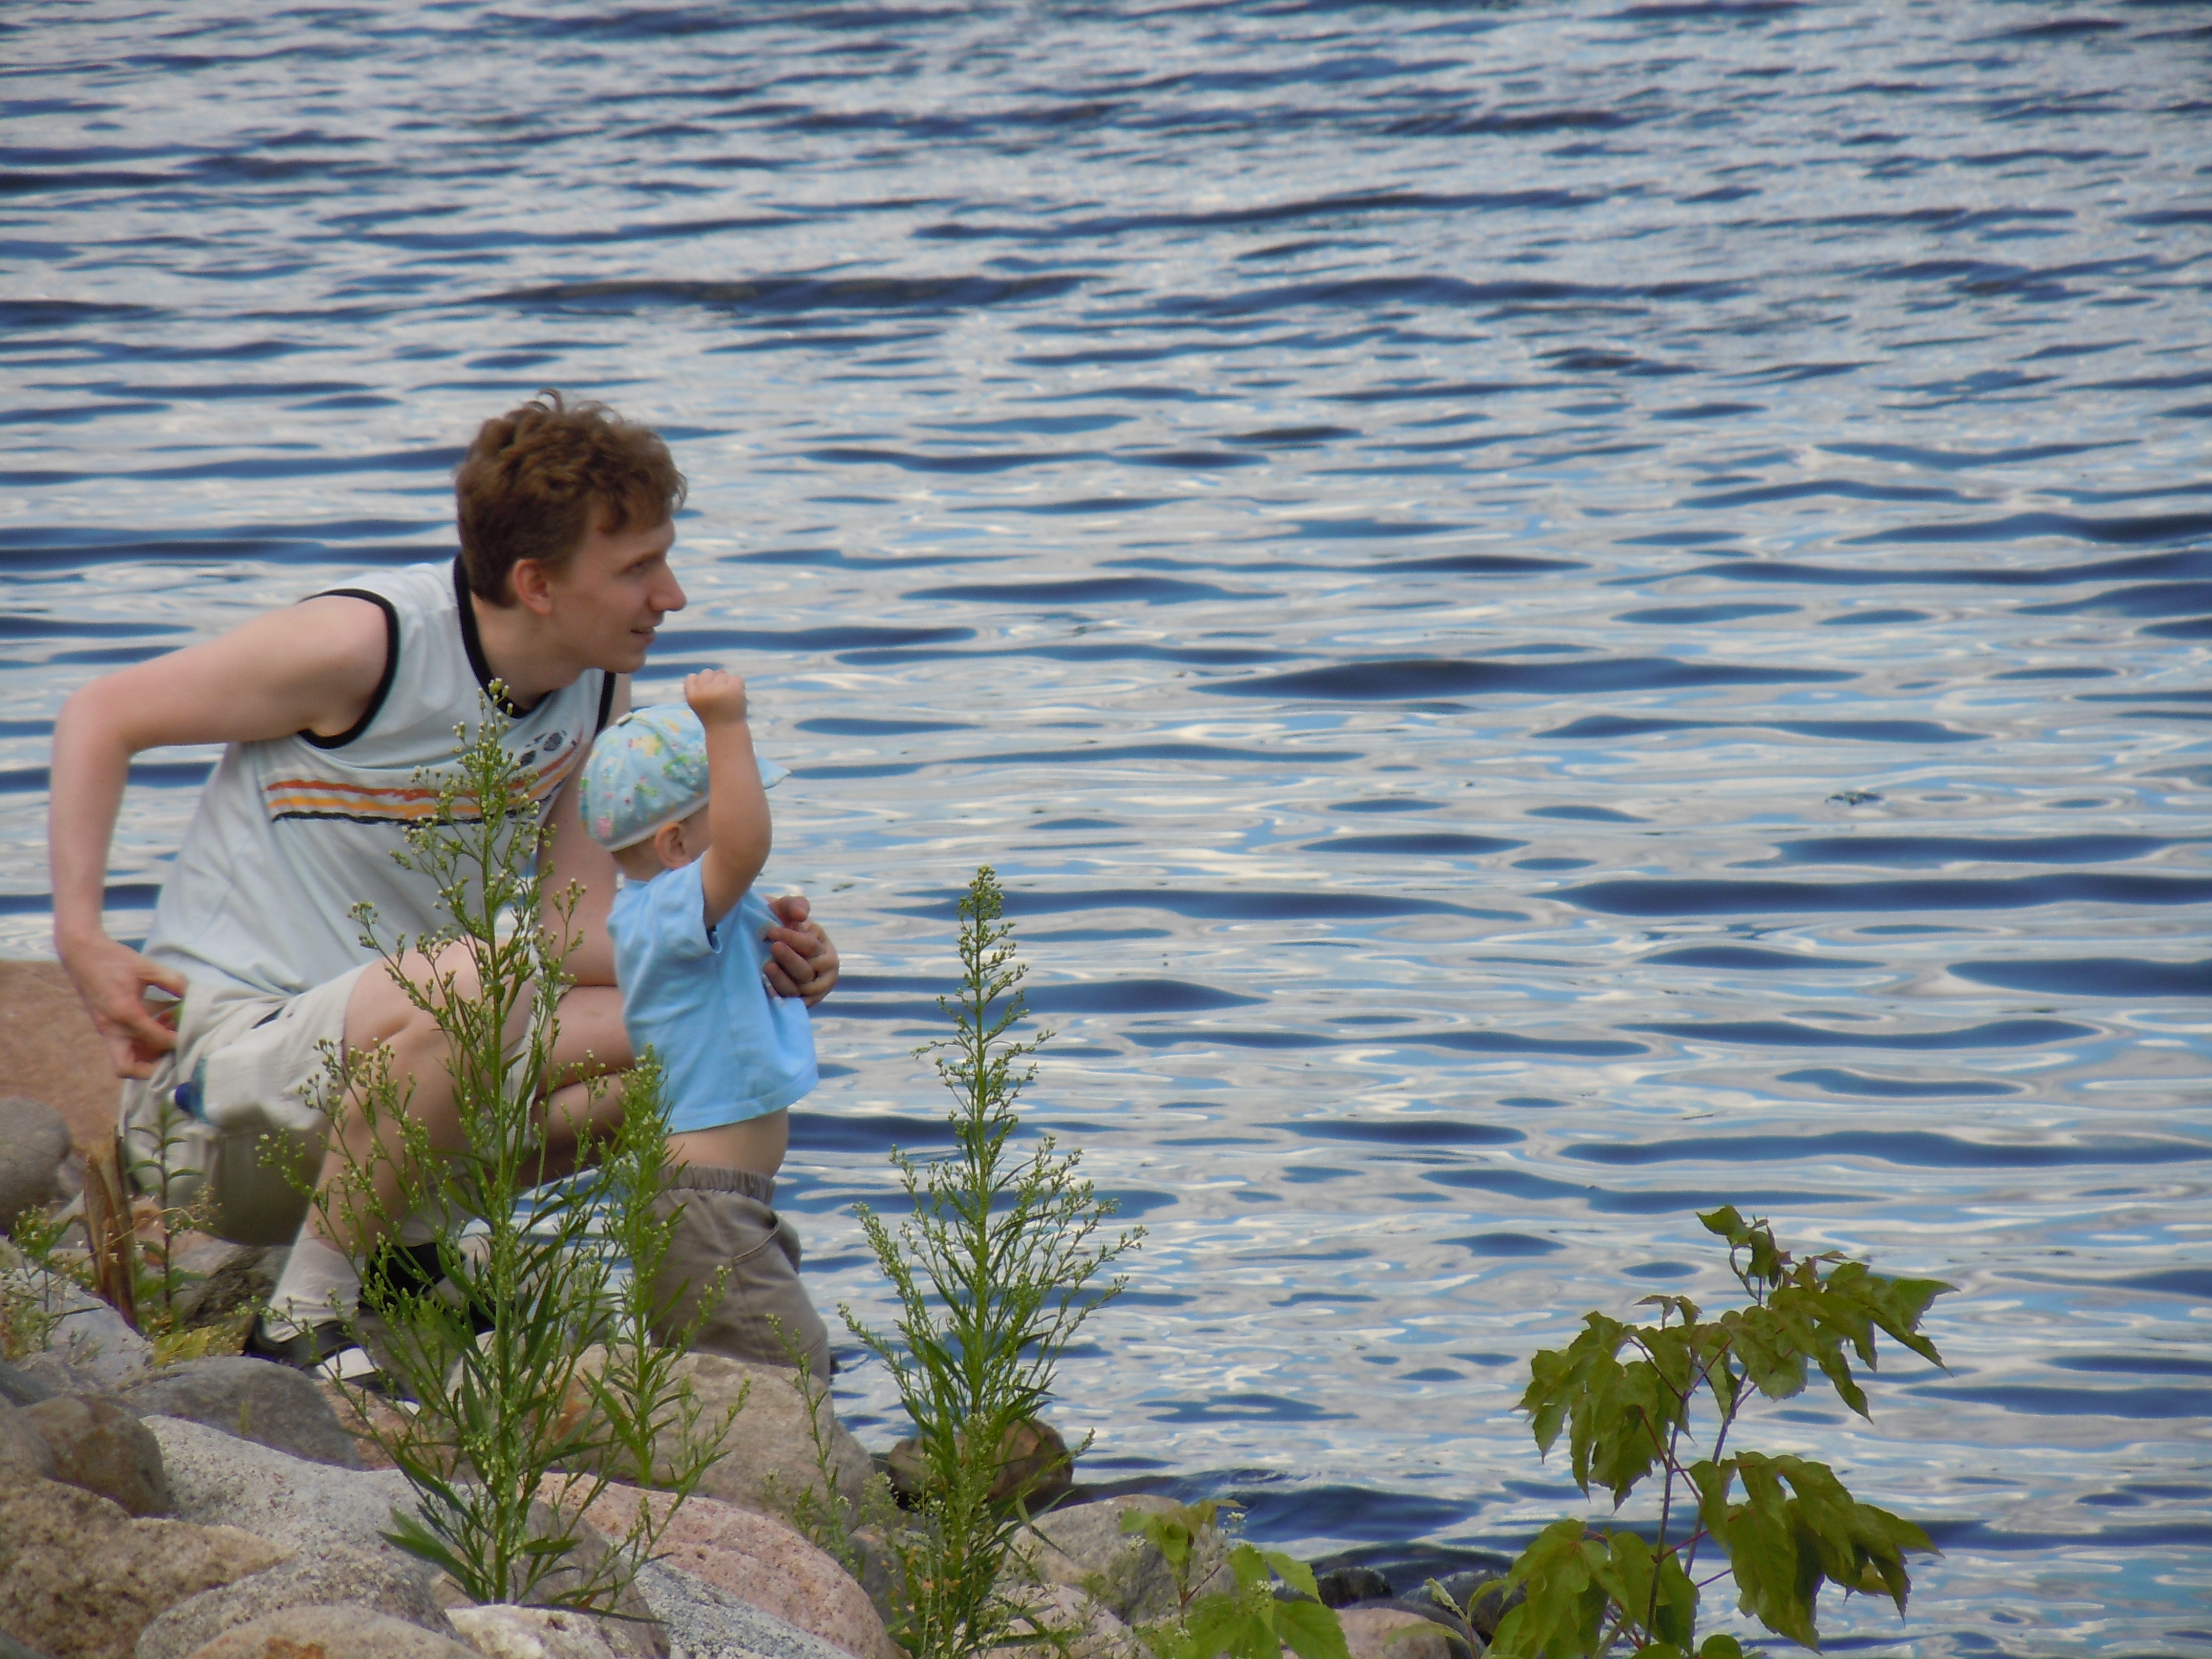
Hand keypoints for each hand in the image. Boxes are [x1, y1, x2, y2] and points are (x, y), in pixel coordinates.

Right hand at [60, 932, 186, 1078]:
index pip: (155, 1039)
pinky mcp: (104, 1026)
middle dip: (151, 1068)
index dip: (176, 1041)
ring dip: (148, 1055)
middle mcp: (111, 1027)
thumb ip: (174, 981)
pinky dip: (140, 1043)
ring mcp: (105, 1029)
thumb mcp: (147, 967)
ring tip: (170, 1033)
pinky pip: (122, 1045)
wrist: (81, 953)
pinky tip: (159, 1024)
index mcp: (124, 1012)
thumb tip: (193, 995)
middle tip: (173, 1052)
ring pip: (124, 1059)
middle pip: (127, 1068)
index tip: (191, 1035)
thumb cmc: (113, 958)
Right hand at [684, 669, 748, 726]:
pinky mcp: (733, 688)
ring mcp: (719, 689)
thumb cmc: (712, 718)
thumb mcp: (698, 704)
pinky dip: (738, 686)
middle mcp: (704, 691)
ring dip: (726, 683)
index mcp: (692, 695)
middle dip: (713, 681)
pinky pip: (736, 678)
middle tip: (719, 696)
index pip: (692, 677)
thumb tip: (709, 672)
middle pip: (707, 672)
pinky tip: (737, 696)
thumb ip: (699, 688)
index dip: (699, 683)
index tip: (705, 693)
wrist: (727, 731)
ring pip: (722, 673)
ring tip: (727, 697)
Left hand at [761, 892, 838, 1007]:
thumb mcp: (786, 909)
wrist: (767, 946)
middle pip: (807, 970)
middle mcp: (824, 972)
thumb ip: (795, 905)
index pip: (811, 946)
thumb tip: (801, 915)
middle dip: (789, 959)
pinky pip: (791, 1003)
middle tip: (772, 948)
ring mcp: (813, 990)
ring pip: (799, 988)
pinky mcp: (800, 1003)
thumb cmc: (780, 925)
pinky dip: (779, 996)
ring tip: (766, 967)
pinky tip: (765, 987)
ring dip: (782, 979)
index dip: (793, 939)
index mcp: (825, 949)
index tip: (772, 931)